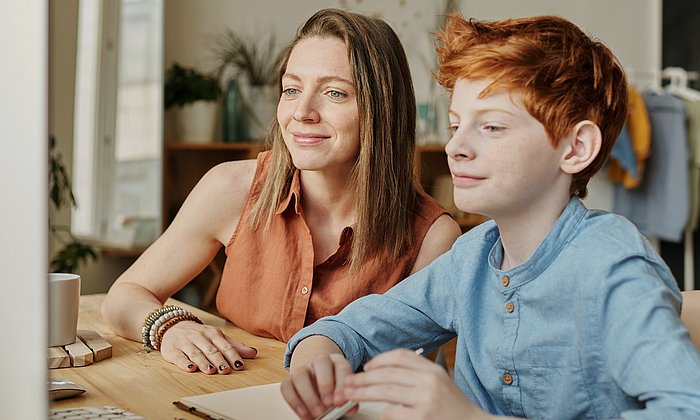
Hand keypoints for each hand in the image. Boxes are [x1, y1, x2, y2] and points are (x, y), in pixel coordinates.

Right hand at [159, 321, 257, 373]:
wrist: (172, 325)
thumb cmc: (199, 334)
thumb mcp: (217, 337)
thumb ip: (234, 346)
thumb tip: (253, 353)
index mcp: (212, 333)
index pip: (224, 345)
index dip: (232, 355)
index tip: (239, 365)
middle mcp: (199, 337)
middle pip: (210, 349)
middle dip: (219, 360)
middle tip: (225, 370)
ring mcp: (185, 343)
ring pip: (196, 353)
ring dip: (203, 362)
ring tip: (210, 371)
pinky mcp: (172, 349)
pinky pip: (179, 356)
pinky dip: (184, 363)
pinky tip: (190, 368)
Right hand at [280, 353, 356, 419]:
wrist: (316, 383)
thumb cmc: (333, 389)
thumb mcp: (342, 392)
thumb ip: (347, 399)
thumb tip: (352, 408)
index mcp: (337, 362)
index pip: (341, 367)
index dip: (341, 384)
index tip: (340, 401)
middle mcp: (319, 361)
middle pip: (321, 362)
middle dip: (325, 385)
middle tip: (328, 404)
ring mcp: (303, 369)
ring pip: (301, 375)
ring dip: (309, 396)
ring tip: (317, 412)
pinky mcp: (289, 379)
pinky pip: (287, 387)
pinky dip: (295, 402)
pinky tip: (304, 413)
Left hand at [341, 348, 489, 419]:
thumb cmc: (453, 409)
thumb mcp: (439, 383)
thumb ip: (416, 374)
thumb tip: (380, 371)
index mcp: (433, 370)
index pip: (400, 357)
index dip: (379, 360)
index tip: (366, 367)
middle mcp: (429, 382)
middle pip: (387, 373)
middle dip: (363, 378)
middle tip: (348, 382)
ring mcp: (425, 400)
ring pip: (385, 391)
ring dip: (363, 392)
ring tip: (350, 395)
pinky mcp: (421, 418)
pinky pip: (392, 412)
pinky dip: (382, 412)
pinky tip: (379, 413)